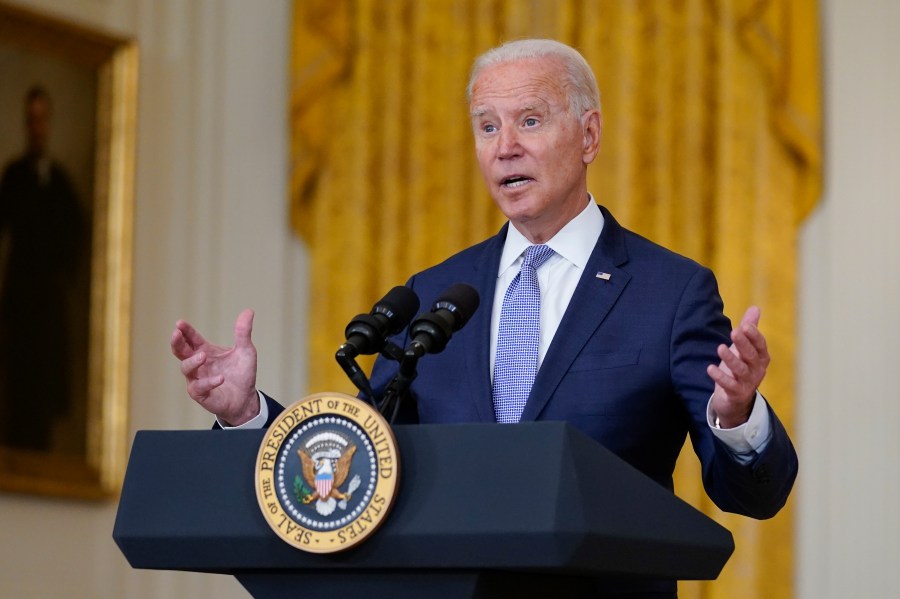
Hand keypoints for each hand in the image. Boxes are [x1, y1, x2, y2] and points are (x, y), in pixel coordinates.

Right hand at [170, 309, 258, 425]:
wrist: (246, 398)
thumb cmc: (242, 374)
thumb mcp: (246, 350)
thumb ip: (243, 332)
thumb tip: (248, 311)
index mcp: (205, 351)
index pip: (191, 338)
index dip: (185, 331)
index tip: (180, 323)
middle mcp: (198, 364)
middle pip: (180, 351)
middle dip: (176, 342)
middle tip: (176, 333)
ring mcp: (197, 379)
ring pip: (185, 368)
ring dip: (192, 361)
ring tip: (203, 355)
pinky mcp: (201, 394)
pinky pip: (199, 387)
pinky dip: (209, 382)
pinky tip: (220, 378)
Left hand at [707, 306, 769, 428]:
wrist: (736, 400)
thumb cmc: (741, 368)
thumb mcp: (744, 348)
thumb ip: (749, 329)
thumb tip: (755, 308)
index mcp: (761, 357)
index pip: (760, 345)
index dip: (754, 335)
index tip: (745, 325)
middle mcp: (757, 370)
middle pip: (751, 355)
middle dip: (743, 343)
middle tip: (734, 331)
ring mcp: (748, 383)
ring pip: (740, 370)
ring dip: (730, 359)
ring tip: (720, 348)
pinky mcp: (736, 393)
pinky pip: (729, 385)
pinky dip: (720, 377)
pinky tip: (710, 368)